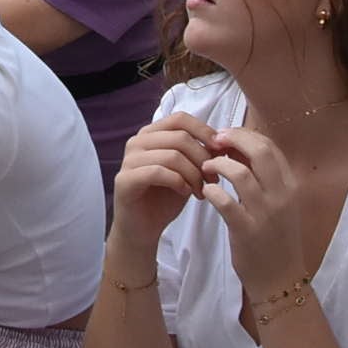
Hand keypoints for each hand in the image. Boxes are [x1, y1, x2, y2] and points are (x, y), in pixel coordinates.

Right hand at [111, 114, 214, 250]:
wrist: (143, 229)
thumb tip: (221, 142)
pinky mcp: (125, 179)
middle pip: (180, 137)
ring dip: (194, 174)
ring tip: (201, 191)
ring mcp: (129, 159)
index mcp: (151, 134)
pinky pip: (158, 172)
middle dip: (203, 158)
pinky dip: (178, 182)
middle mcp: (137, 141)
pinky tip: (186, 193)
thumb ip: (197, 154)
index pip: (180, 118)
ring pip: (172, 155)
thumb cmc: (165, 198)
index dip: (204, 131)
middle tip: (213, 179)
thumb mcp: (186, 171)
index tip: (221, 151)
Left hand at [201, 124, 308, 294]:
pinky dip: (212, 191)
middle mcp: (282, 195)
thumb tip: (237, 149)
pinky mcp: (247, 231)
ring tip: (206, 169)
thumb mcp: (278, 203)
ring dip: (217, 165)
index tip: (225, 136)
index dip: (244, 135)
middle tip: (212, 142)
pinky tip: (206, 192)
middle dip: (232, 139)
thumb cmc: (275, 238)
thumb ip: (264, 178)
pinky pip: (225, 202)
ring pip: (239, 172)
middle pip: (258, 151)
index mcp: (290, 186)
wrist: (280, 279)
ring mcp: (266, 213)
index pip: (269, 146)